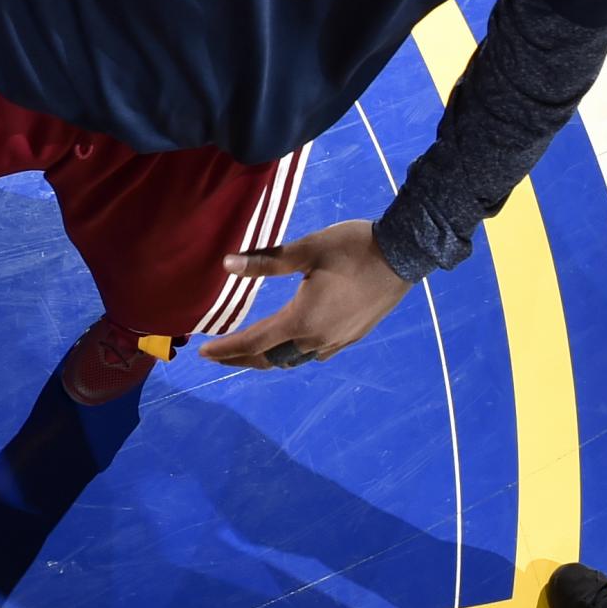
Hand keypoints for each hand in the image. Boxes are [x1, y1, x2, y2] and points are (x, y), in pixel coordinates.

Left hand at [197, 219, 411, 369]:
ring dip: (269, 358)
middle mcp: (318, 339)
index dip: (226, 349)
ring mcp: (338, 341)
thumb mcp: (305, 250)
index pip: (254, 343)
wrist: (403, 255)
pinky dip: (294, 353)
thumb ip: (265, 261)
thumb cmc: (352, 247)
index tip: (203, 353)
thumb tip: (227, 264)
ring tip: (249, 351)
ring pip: (295, 359)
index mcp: (302, 320)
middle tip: (218, 356)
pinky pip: (316, 354)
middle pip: (271, 359)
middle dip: (242, 359)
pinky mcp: (354, 336)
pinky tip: (291, 343)